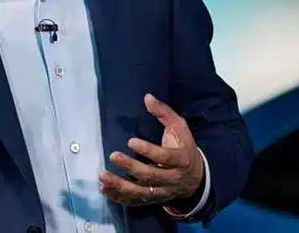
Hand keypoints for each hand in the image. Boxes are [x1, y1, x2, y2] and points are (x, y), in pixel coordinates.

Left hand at [100, 93, 204, 207]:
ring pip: (141, 192)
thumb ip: (164, 113)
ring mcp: (162, 191)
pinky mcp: (153, 199)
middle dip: (131, 167)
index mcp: (181, 159)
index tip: (130, 142)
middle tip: (113, 156)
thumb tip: (147, 97)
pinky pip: (135, 201)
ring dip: (120, 185)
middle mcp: (172, 178)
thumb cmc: (185, 147)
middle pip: (150, 175)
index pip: (164, 157)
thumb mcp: (180, 128)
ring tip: (103, 176)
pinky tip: (105, 189)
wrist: (195, 178)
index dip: (148, 151)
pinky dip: (119, 197)